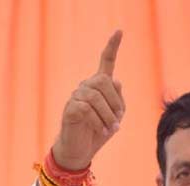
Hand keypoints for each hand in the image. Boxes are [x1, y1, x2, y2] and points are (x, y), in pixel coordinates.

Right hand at [52, 30, 125, 169]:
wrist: (81, 150)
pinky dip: (98, 122)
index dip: (112, 46)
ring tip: (110, 128)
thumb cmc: (99, 131)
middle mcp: (86, 86)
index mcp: (99, 86)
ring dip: (108, 116)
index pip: (106, 62)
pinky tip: (101, 130)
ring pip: (96, 97)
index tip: (119, 31)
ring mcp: (76, 96)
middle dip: (114, 102)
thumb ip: (119, 100)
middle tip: (118, 121)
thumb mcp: (116, 117)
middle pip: (103, 81)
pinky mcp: (70, 109)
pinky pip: (87, 110)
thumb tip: (117, 81)